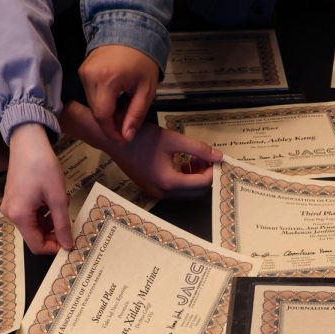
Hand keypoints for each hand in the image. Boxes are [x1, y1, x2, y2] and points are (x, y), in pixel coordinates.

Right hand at [1, 123, 71, 254]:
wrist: (28, 142)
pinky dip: (45, 212)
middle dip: (54, 231)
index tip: (71, 242)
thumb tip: (68, 246)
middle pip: (35, 236)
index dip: (55, 248)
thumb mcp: (58, 198)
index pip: (37, 245)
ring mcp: (11, 207)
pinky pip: (31, 215)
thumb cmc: (43, 167)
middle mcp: (11, 214)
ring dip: (51, 220)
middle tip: (70, 219)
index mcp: (19, 216)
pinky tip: (53, 198)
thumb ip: (62, 225)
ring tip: (62, 203)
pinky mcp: (14, 199)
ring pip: (35, 225)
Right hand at [79, 44, 159, 142]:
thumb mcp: (146, 90)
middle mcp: (90, 75)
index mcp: (107, 79)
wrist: (130, 32)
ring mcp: (83, 72)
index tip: (123, 139)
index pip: (102, 116)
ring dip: (107, 112)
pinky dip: (103, 101)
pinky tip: (116, 98)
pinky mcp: (82, 71)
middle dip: (112, 123)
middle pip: (96, 111)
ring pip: (92, 104)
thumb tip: (126, 137)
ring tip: (125, 107)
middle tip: (128, 122)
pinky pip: (90, 94)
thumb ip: (136, 115)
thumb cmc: (142, 61)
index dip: (112, 132)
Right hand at [104, 122, 221, 199]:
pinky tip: (181, 163)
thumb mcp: (173, 139)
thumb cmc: (142, 138)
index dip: (212, 170)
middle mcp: (163, 193)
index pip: (202, 183)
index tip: (213, 157)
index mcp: (169, 182)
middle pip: (196, 192)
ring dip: (194, 178)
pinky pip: (175, 190)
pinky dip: (183, 179)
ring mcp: (157, 194)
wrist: (115, 141)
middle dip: (204, 175)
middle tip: (204, 158)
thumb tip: (218, 156)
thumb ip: (198, 148)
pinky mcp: (152, 190)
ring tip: (193, 158)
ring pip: (187, 192)